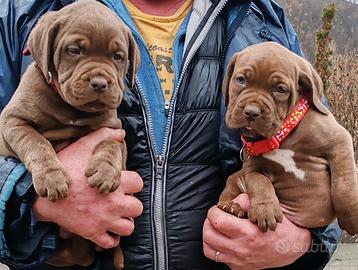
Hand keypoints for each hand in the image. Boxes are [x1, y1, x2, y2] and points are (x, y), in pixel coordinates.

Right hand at [33, 128, 143, 248]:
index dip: (133, 184)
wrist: (42, 194)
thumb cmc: (63, 169)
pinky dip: (111, 238)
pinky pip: (110, 242)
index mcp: (115, 182)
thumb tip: (120, 132)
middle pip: (137, 208)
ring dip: (124, 222)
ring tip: (116, 216)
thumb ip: (102, 137)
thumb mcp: (82, 147)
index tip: (124, 184)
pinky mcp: (92, 233)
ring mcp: (103, 220)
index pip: (139, 184)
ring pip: (128, 227)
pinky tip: (107, 229)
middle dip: (131, 205)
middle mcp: (113, 203)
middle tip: (121, 202)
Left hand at [203, 194, 311, 268]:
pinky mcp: (239, 267)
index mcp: (247, 232)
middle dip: (208, 222)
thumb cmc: (280, 227)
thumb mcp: (266, 208)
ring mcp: (239, 260)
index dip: (214, 210)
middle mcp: (241, 249)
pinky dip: (216, 248)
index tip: (218, 208)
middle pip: (208, 235)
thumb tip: (231, 202)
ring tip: (216, 229)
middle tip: (216, 217)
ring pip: (209, 249)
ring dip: (209, 236)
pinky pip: (218, 258)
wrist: (293, 248)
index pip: (217, 220)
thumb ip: (245, 201)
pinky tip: (224, 240)